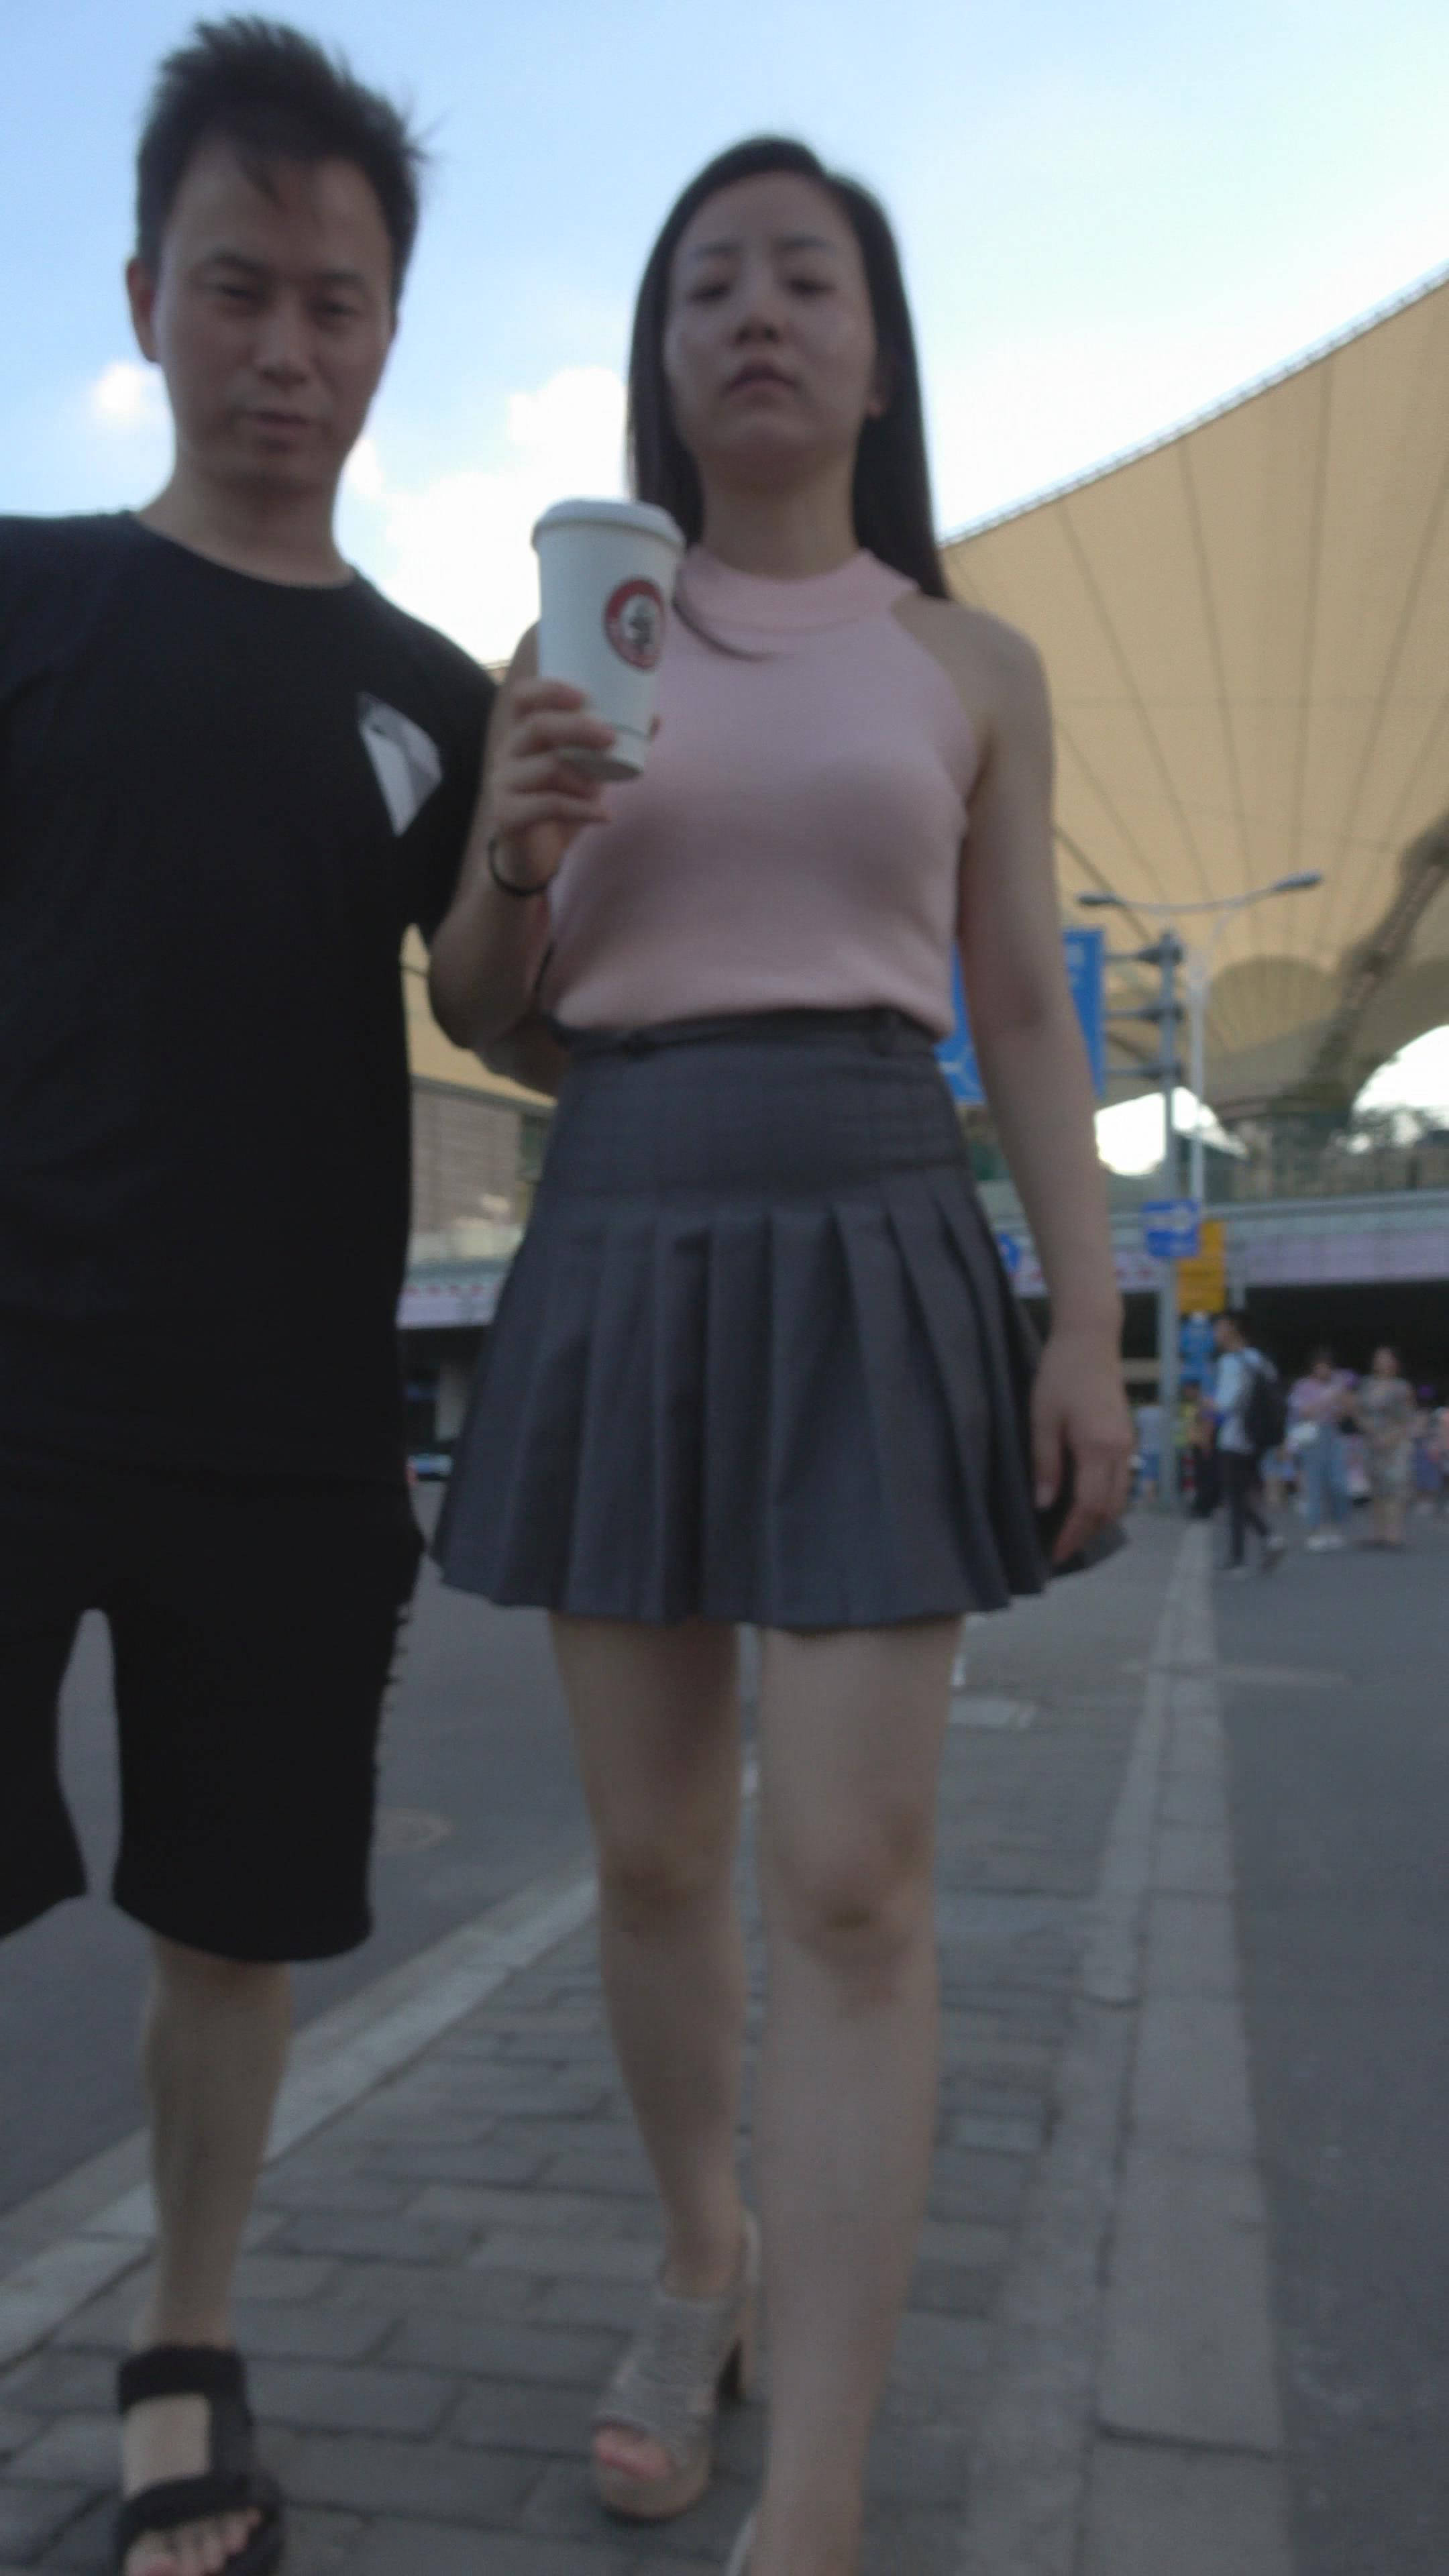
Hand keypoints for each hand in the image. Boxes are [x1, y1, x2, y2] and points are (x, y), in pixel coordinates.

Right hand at [487, 679, 619, 892]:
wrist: (537, 854)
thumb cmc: (562, 801)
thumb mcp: (588, 769)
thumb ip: (613, 745)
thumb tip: (655, 717)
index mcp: (523, 733)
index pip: (522, 697)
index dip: (549, 689)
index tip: (584, 695)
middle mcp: (508, 753)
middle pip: (537, 727)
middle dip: (577, 728)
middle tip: (610, 737)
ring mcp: (503, 784)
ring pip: (546, 768)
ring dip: (583, 776)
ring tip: (602, 789)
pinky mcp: (507, 815)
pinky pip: (548, 806)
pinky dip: (583, 810)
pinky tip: (604, 815)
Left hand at [1031, 1328, 1134, 1564]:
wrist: (1090, 1339)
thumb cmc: (1060, 1375)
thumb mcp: (1042, 1419)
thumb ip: (1045, 1464)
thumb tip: (1045, 1505)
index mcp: (1098, 1448)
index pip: (1088, 1506)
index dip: (1073, 1534)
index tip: (1056, 1555)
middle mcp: (1120, 1452)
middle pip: (1109, 1508)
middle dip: (1086, 1534)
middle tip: (1061, 1551)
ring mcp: (1127, 1444)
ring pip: (1120, 1497)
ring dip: (1098, 1519)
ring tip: (1072, 1532)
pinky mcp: (1126, 1436)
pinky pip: (1121, 1481)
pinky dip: (1106, 1500)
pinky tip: (1085, 1502)